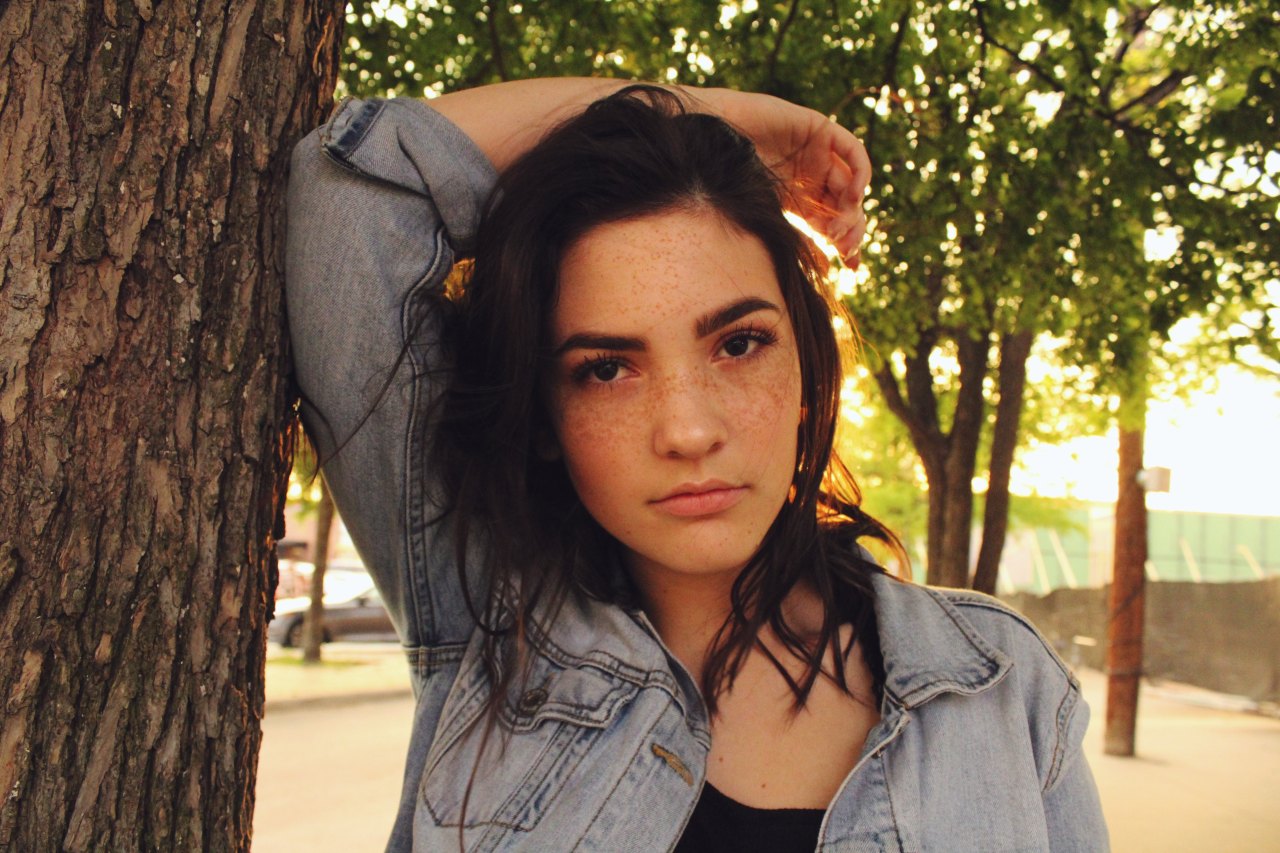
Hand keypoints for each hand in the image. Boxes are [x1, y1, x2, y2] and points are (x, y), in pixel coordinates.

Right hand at [704, 90, 869, 265]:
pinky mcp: (818, 128)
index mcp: (799, 198)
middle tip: (842, 248)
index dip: (846, 243)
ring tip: (839, 228)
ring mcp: (816, 153)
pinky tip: (851, 196)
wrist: (706, 144)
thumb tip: (827, 270)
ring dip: (852, 208)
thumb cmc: (724, 182)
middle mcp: (811, 176)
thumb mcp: (766, 217)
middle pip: (845, 204)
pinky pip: (851, 150)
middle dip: (849, 229)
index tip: (849, 266)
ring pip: (850, 182)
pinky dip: (860, 173)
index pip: (832, 221)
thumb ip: (796, 237)